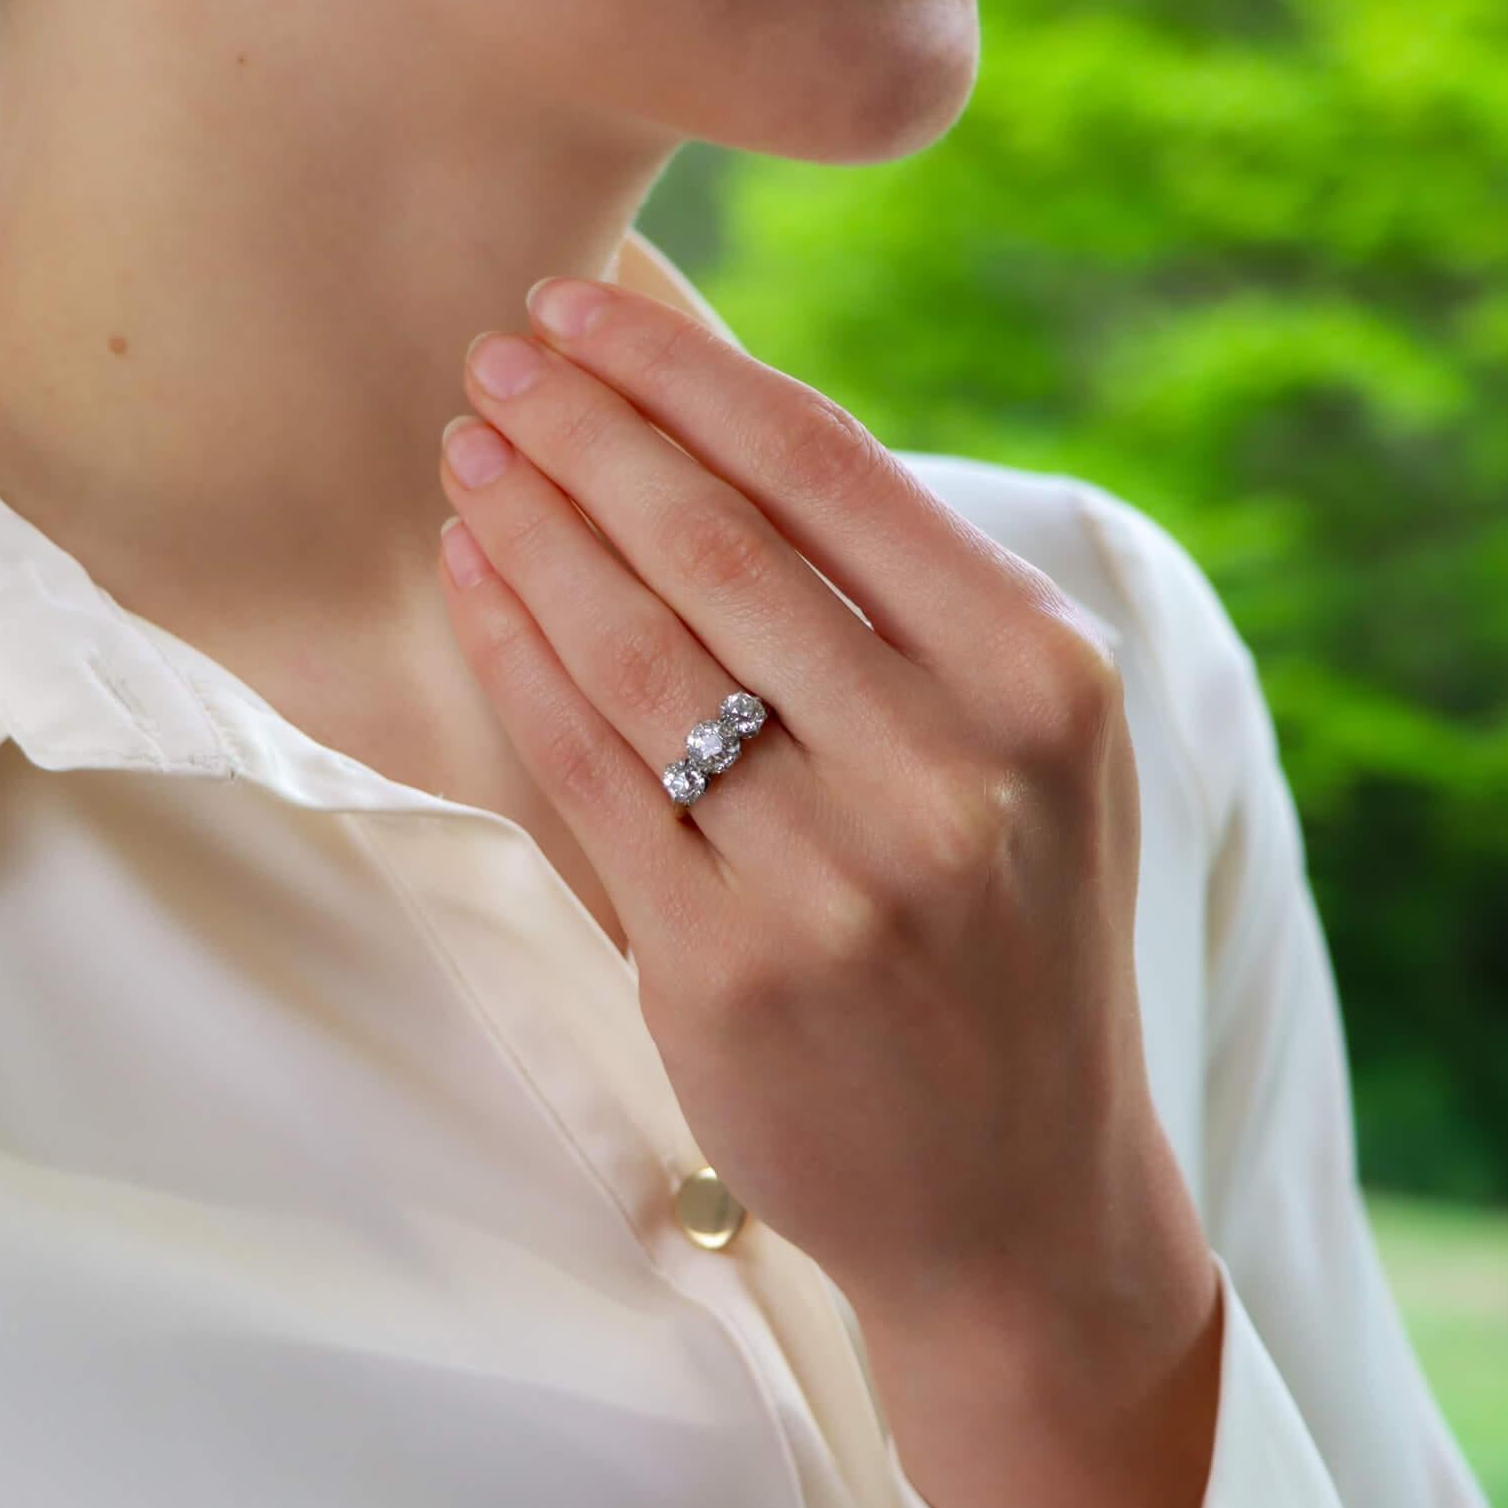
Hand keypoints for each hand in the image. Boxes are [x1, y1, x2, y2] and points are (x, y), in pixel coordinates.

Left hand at [436, 275, 1195, 1321]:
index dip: (685, 373)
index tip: (587, 310)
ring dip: (531, 522)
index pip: (830, 472)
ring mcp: (837, 874)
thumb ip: (912, 614)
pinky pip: (590, 769)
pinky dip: (516, 654)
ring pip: (637, 643)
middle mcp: (951, 767)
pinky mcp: (727, 965)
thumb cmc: (1015, 946)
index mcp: (1040, 684)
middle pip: (717, 540)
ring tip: (467, 449)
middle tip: (495, 355)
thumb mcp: (1034, 761)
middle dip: (583, 426)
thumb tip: (722, 430)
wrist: (1019, 1197)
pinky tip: (472, 578)